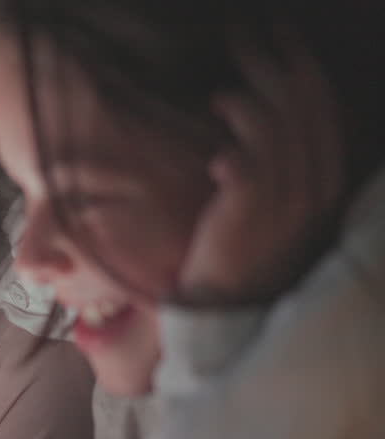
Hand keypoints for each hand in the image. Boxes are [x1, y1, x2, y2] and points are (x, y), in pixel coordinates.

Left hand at [179, 34, 343, 305]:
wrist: (228, 304)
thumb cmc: (243, 243)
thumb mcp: (272, 194)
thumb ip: (271, 149)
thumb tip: (246, 94)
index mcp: (326, 174)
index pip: (319, 101)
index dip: (296, 58)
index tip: (273, 26)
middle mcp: (315, 184)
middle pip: (298, 103)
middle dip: (268, 59)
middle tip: (237, 31)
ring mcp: (286, 200)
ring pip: (275, 128)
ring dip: (247, 100)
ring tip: (219, 97)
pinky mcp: (251, 215)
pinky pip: (248, 166)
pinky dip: (235, 146)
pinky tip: (219, 154)